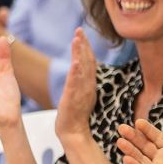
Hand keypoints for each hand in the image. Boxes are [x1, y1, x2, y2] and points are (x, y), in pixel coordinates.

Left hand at [55, 29, 96, 143]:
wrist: (74, 133)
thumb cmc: (75, 117)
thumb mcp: (80, 96)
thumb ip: (81, 84)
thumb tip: (79, 72)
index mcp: (89, 85)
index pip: (89, 62)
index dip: (86, 48)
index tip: (82, 34)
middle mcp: (88, 86)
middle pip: (88, 61)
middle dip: (83, 45)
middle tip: (79, 30)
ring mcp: (81, 92)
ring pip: (83, 68)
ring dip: (80, 53)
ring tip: (77, 39)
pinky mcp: (73, 98)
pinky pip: (76, 83)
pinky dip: (77, 71)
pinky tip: (76, 61)